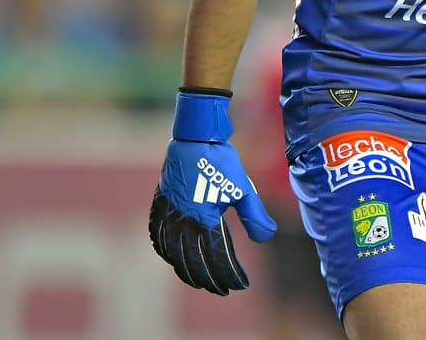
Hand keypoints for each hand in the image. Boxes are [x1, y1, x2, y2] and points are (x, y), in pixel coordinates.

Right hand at [149, 89, 276, 294]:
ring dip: (186, 269)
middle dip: (208, 278)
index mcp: (203, 220)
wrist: (194, 137)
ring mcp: (168, 214)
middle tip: (221, 288)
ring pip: (173, 252)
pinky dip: (164, 250)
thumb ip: (254, 216)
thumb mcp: (242, 189)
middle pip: (193, 261)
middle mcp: (182, 222)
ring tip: (198, 280)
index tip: (240, 284)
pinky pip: (157, 235)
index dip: (228, 274)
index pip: (216, 258)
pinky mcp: (160, 204)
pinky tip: (170, 256)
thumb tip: (267, 237)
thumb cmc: (221, 162)